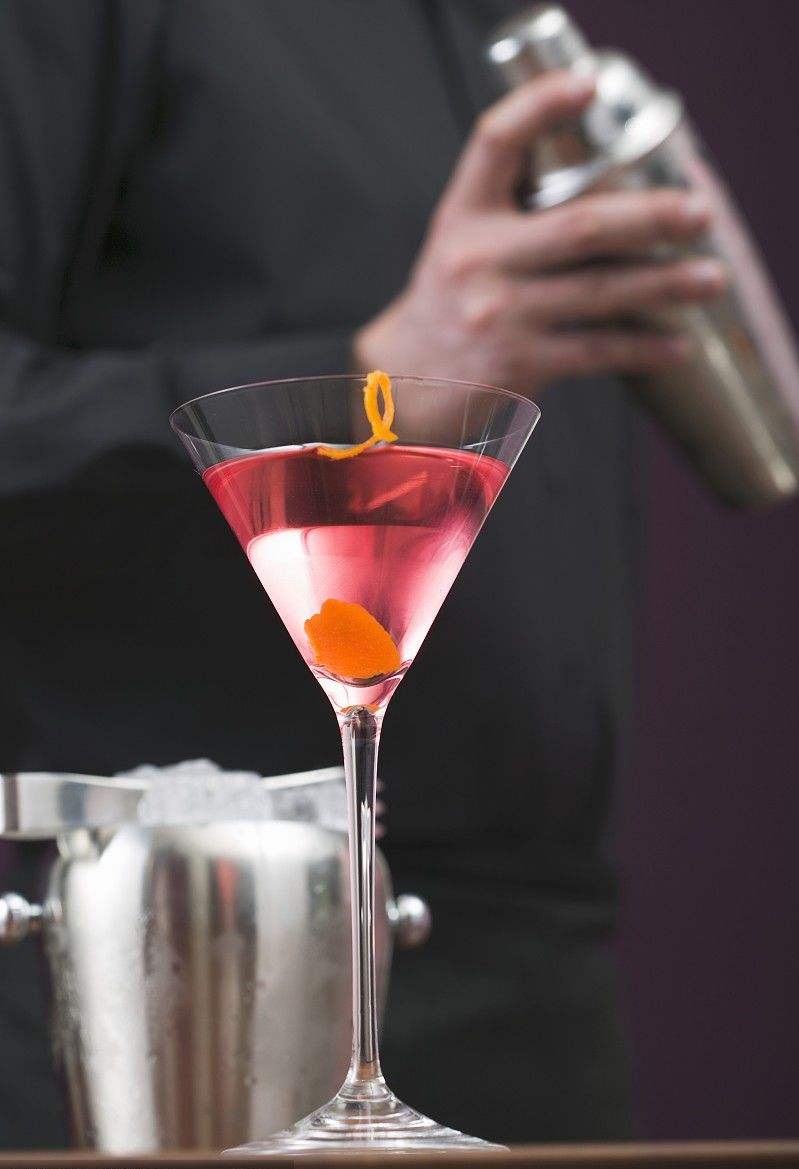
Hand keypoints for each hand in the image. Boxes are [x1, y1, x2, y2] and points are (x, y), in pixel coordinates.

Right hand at [354, 72, 726, 396]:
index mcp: (463, 216)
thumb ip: (518, 208)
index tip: (584, 86)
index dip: (537, 107)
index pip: (493, 144)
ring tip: (709, 279)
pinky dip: (642, 348)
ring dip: (664, 285)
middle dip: (650, 218)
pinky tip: (677, 344)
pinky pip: (596, 351)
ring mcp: (500, 314)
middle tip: (698, 214)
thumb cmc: (455, 299)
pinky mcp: (519, 363)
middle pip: (579, 226)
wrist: (410, 377)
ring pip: (600, 292)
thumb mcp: (465, 239)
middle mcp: (478, 260)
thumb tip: (619, 192)